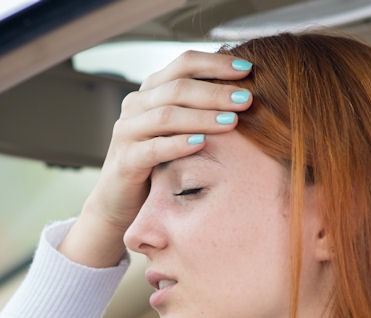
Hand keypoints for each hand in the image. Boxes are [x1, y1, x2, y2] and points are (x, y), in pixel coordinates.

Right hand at [60, 50, 253, 266]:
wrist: (123, 202)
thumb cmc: (161, 164)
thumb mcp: (180, 130)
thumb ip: (200, 110)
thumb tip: (245, 94)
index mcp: (151, 91)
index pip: (184, 64)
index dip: (215, 63)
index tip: (248, 69)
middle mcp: (135, 105)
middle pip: (177, 87)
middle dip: (215, 92)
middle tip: (246, 100)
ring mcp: (126, 132)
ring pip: (166, 115)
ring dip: (202, 117)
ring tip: (231, 121)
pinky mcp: (125, 160)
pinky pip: (153, 148)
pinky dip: (178, 144)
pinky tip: (201, 144)